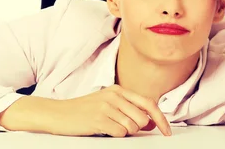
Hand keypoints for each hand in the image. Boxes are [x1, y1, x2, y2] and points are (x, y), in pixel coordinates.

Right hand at [51, 85, 171, 136]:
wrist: (58, 113)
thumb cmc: (83, 110)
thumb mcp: (107, 103)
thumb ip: (129, 109)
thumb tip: (151, 122)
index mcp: (118, 90)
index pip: (148, 103)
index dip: (161, 118)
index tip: (167, 131)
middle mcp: (114, 96)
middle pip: (142, 118)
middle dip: (137, 128)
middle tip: (121, 127)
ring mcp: (106, 107)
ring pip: (132, 127)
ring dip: (124, 132)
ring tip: (109, 127)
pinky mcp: (99, 119)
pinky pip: (120, 133)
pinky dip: (114, 135)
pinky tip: (102, 130)